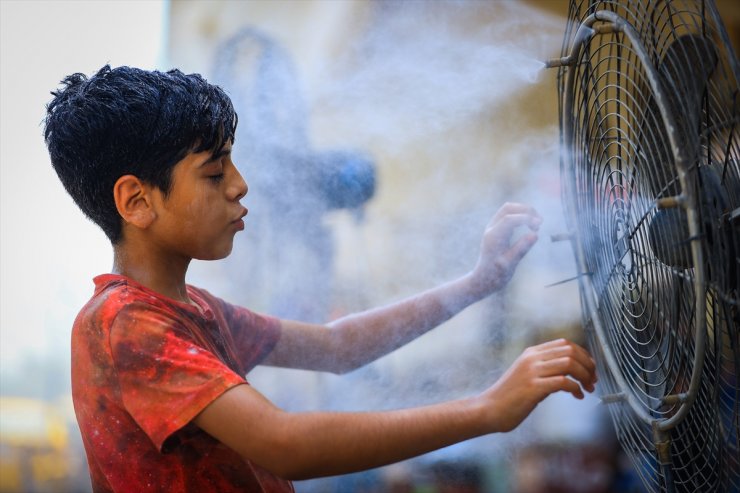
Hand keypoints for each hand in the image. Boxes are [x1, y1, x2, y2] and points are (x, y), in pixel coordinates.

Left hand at [469, 202, 541, 296]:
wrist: (484, 279)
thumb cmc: (496, 274)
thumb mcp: (510, 264)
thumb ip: (521, 249)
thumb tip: (535, 235)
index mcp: (493, 237)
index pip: (509, 219)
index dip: (526, 219)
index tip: (539, 225)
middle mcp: (491, 229)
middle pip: (508, 208)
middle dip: (526, 210)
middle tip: (539, 222)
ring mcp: (493, 227)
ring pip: (508, 209)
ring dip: (524, 212)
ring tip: (536, 224)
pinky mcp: (498, 229)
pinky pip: (509, 215)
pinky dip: (521, 216)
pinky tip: (530, 226)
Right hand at [478, 339, 596, 432]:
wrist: (489, 409)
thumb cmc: (510, 397)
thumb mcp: (527, 375)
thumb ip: (545, 369)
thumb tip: (570, 372)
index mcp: (531, 353)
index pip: (565, 344)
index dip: (583, 355)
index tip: (590, 369)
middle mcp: (532, 358)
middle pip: (570, 350)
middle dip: (588, 365)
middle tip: (593, 380)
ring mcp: (532, 371)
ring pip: (569, 363)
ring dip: (585, 375)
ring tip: (587, 388)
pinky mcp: (533, 387)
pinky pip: (563, 382)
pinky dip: (576, 388)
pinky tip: (577, 396)